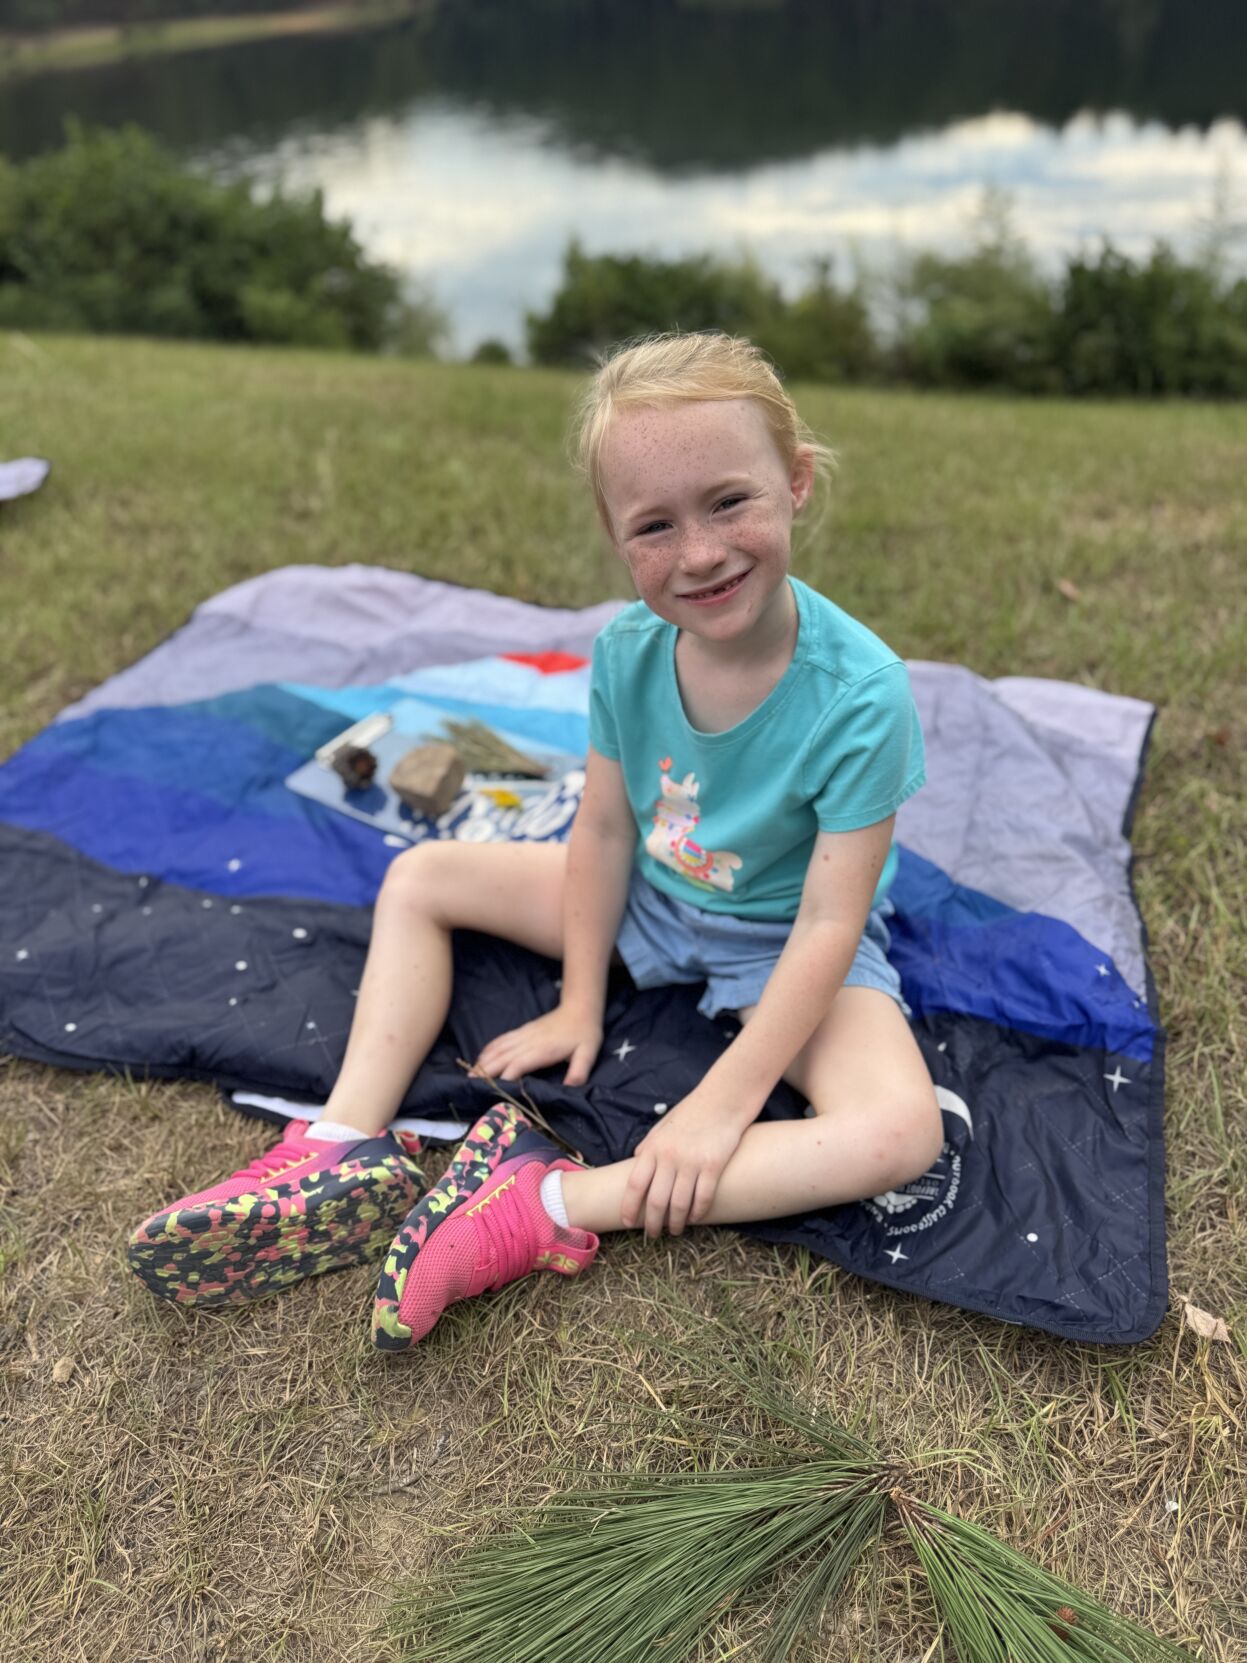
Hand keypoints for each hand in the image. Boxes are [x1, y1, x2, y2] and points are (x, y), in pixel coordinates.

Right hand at [473, 1004, 602, 1087]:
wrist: (579, 1008)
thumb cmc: (584, 1033)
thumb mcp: (588, 1053)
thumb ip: (579, 1071)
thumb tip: (569, 1088)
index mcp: (543, 1049)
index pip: (519, 1064)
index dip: (506, 1076)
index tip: (494, 1089)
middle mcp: (529, 1041)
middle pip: (502, 1056)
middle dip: (486, 1070)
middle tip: (470, 1083)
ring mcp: (523, 1034)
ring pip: (499, 1048)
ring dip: (483, 1060)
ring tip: (470, 1074)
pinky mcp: (522, 1031)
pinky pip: (501, 1040)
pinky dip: (489, 1049)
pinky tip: (481, 1057)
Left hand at [622, 1087, 743, 1238]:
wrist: (723, 1098)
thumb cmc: (692, 1111)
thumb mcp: (663, 1124)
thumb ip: (649, 1144)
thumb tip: (635, 1159)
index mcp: (653, 1147)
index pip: (634, 1184)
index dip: (628, 1207)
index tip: (627, 1221)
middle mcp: (669, 1157)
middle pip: (655, 1200)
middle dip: (652, 1223)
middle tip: (652, 1235)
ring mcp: (692, 1162)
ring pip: (679, 1204)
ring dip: (676, 1223)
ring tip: (675, 1230)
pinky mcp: (713, 1165)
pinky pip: (703, 1198)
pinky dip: (698, 1212)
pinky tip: (696, 1218)